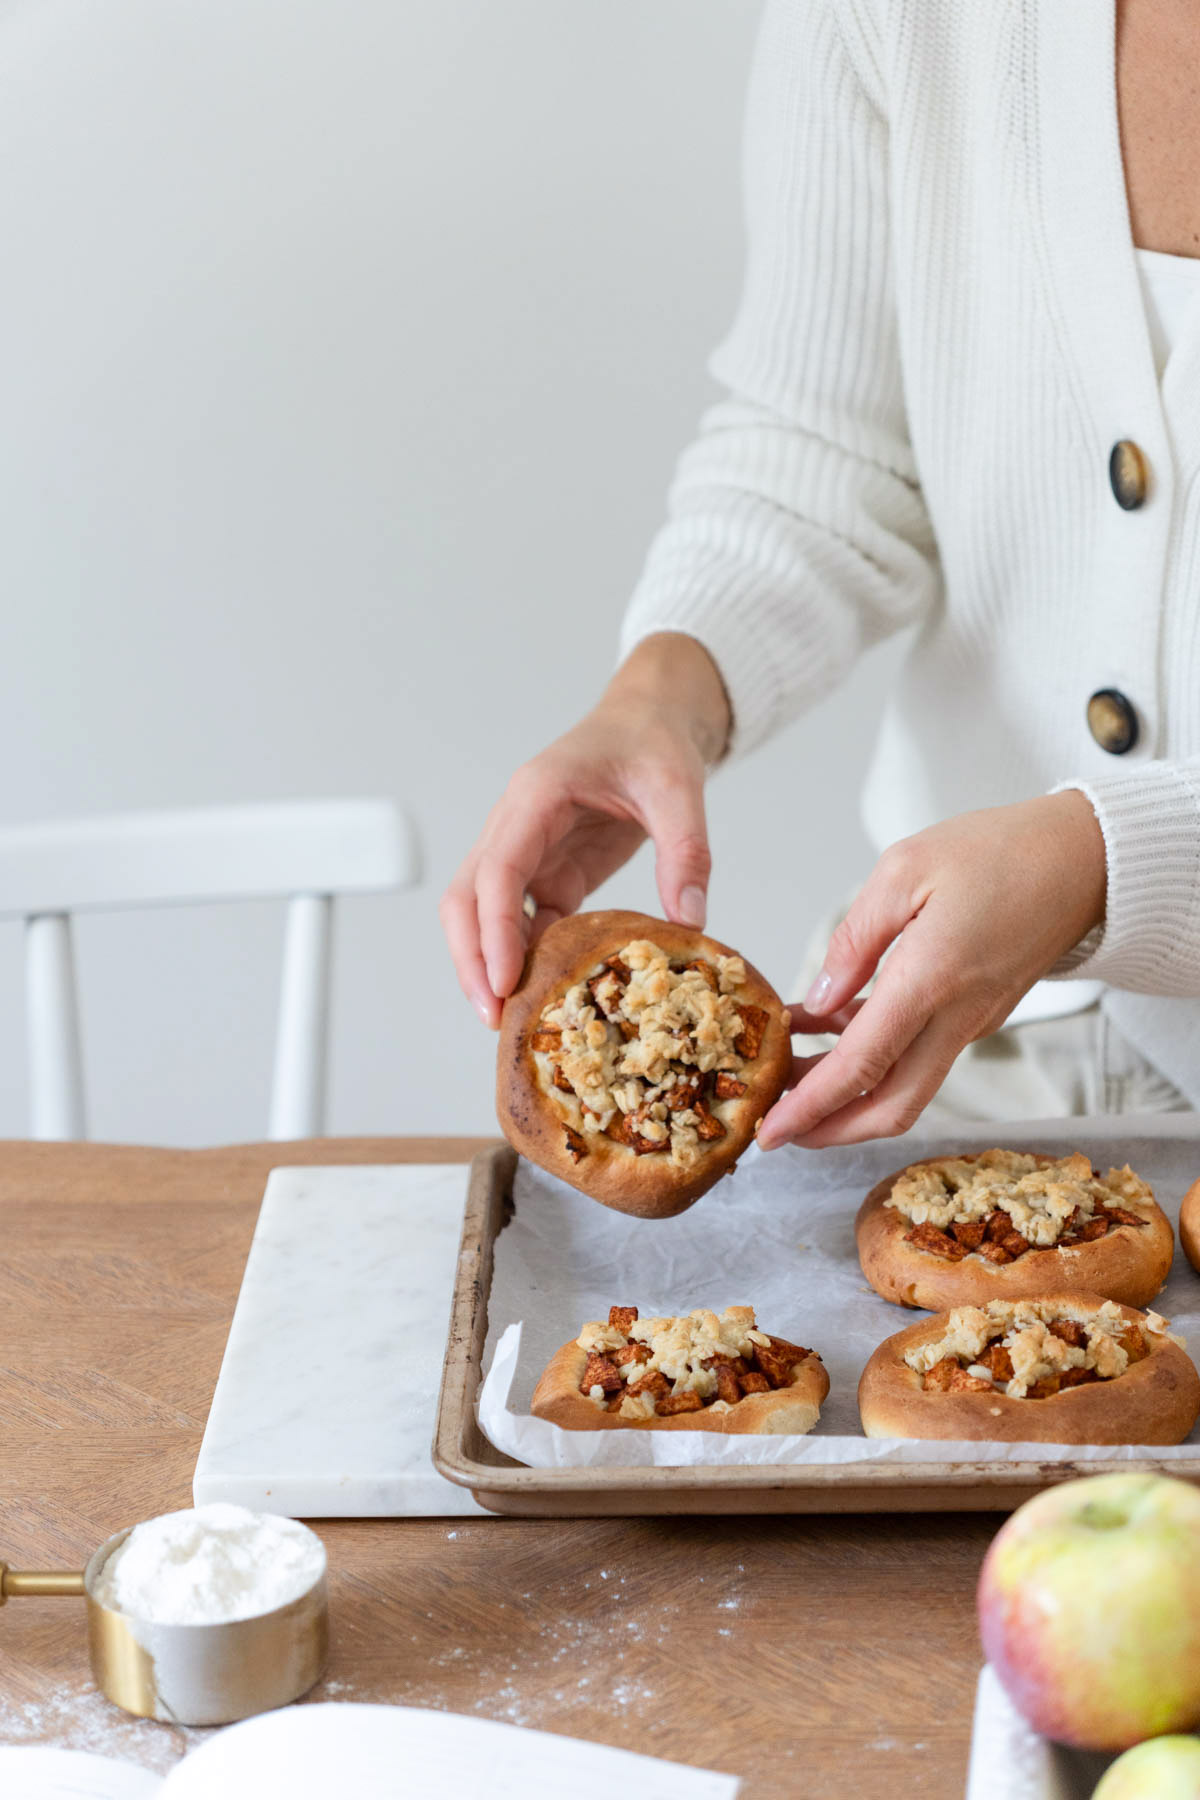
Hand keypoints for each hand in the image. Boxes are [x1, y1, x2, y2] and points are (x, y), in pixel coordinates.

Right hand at [440, 633, 730, 1025]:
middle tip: (493, 1014)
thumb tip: (692, 921)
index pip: (498, 869)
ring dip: (487, 963)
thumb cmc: (653, 741)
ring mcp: (527, 852)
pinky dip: (526, 958)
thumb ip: (687, 851)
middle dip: (472, 957)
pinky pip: (525, 921)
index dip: (495, 928)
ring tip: (507, 1018)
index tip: (502, 979)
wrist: (650, 721)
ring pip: (482, 914)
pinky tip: (543, 997)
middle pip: (467, 898)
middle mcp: (516, 826)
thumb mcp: (679, 787)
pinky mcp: (550, 873)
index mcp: (536, 796)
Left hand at [757, 792, 1106, 1148]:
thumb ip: (854, 940)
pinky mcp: (979, 1015)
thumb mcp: (905, 869)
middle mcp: (958, 1017)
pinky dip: (873, 1057)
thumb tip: (819, 1000)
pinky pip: (920, 1054)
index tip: (769, 1132)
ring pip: (905, 1086)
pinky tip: (828, 1025)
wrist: (1083, 859)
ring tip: (787, 1066)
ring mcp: (973, 1022)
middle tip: (776, 1125)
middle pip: (891, 1108)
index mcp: (932, 980)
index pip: (862, 1068)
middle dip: (829, 1129)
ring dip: (846, 1091)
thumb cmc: (997, 851)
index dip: (810, 1108)